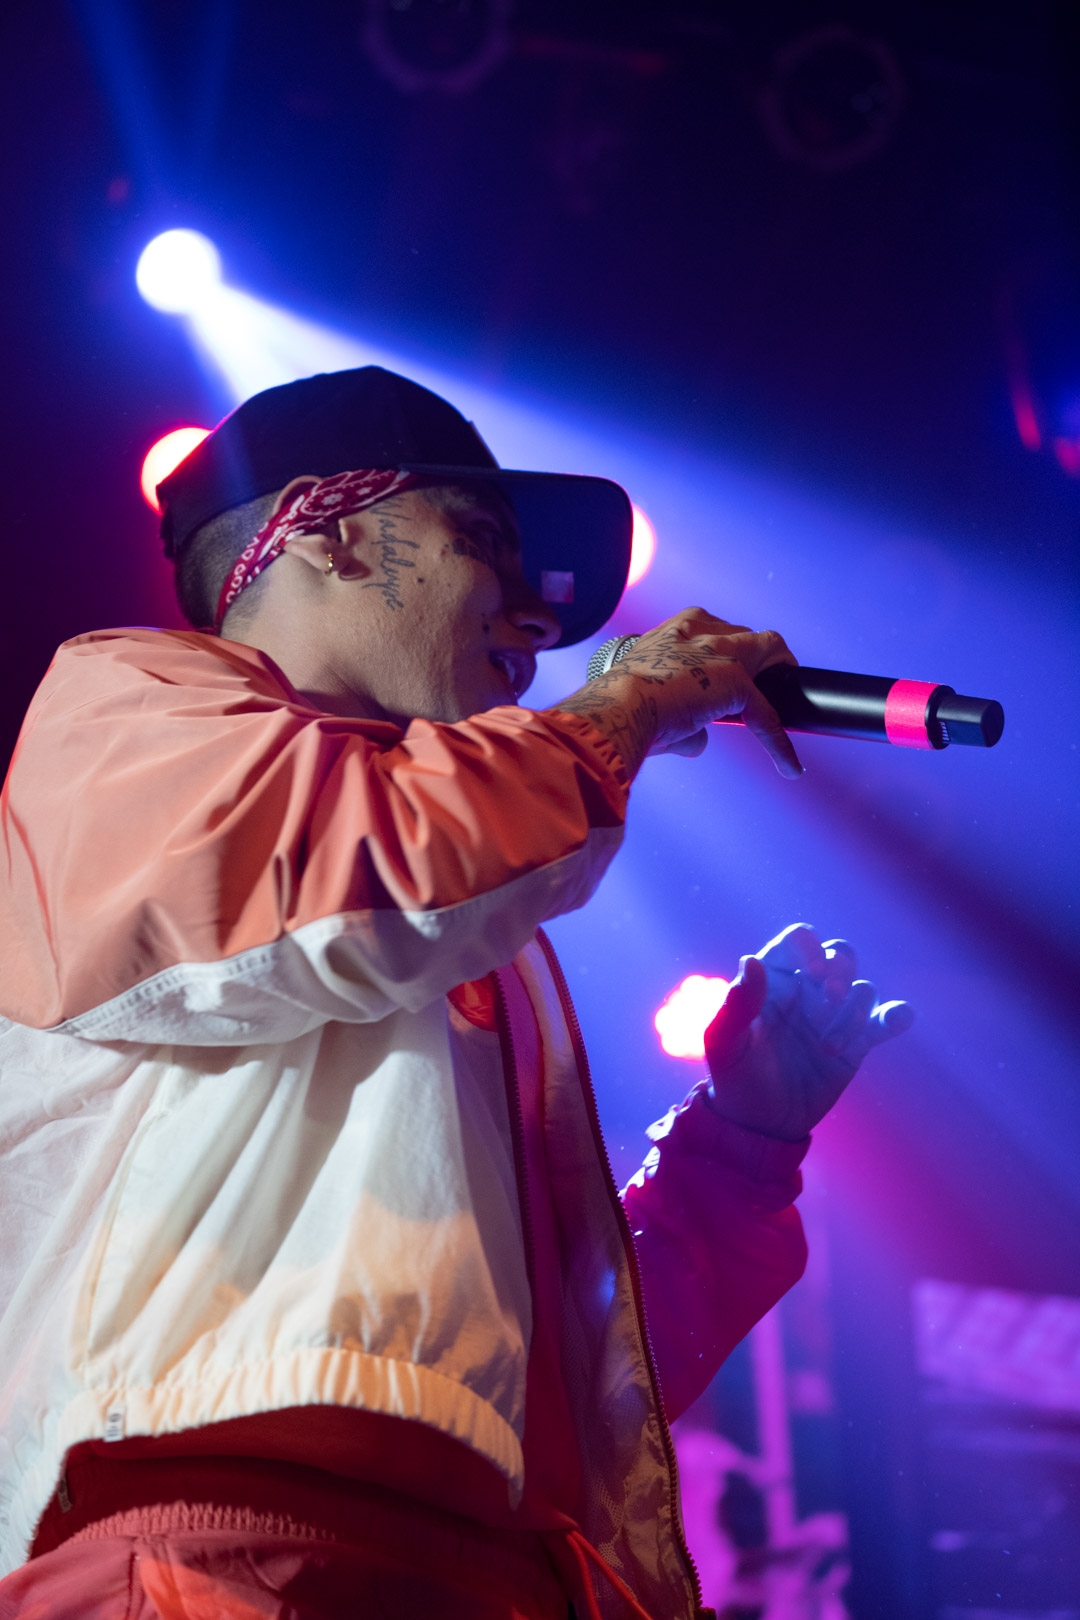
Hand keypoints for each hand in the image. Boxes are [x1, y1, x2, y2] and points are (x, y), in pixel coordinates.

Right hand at [548, 606, 801, 779]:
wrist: (617, 710)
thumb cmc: (617, 707)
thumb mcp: (645, 699)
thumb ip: (679, 719)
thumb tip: (696, 741)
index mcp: (674, 630)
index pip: (712, 631)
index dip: (726, 653)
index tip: (727, 671)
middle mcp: (701, 631)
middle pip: (748, 635)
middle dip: (760, 657)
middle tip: (766, 682)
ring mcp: (723, 655)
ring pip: (771, 649)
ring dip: (782, 674)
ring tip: (790, 699)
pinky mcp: (738, 684)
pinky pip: (769, 717)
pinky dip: (780, 745)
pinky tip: (788, 768)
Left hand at [703, 923, 913, 1141]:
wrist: (759, 1123)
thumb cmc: (734, 1077)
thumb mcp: (725, 1044)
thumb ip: (736, 1005)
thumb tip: (750, 960)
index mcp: (773, 978)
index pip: (798, 941)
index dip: (810, 947)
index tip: (813, 970)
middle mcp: (807, 989)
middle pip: (840, 955)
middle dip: (842, 969)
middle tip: (831, 996)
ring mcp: (833, 1015)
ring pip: (863, 990)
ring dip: (853, 1014)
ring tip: (828, 1048)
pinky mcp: (857, 1043)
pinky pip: (885, 1019)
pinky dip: (897, 1015)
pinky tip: (897, 1018)